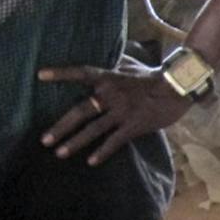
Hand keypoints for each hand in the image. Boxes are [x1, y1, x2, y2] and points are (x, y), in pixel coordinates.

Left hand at [38, 58, 192, 165]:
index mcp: (109, 77)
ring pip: (93, 129)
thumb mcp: (131, 65)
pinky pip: (114, 141)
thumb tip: (106, 57)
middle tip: (44, 140)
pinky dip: (102, 152)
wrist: (179, 87)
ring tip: (59, 153)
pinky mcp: (134, 125)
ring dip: (74, 142)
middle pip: (80, 111)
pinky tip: (91, 162)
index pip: (81, 73)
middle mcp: (111, 94)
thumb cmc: (154, 75)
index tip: (40, 75)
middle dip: (60, 127)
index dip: (61, 73)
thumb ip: (115, 64)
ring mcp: (122, 111)